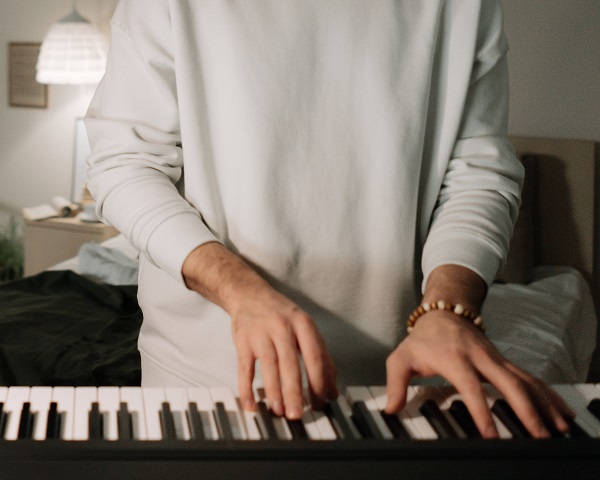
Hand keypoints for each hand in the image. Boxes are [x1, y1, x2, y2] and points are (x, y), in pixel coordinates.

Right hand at [182, 242, 336, 418]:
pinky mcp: (242, 341)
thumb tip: (332, 391)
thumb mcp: (305, 328)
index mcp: (303, 324)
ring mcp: (261, 333)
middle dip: (294, 391)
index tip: (321, 402)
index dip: (319, 381)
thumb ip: (322, 358)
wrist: (248, 294)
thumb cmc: (281, 315)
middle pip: (290, 363)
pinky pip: (245, 368)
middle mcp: (282, 327)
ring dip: (273, 392)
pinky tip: (251, 406)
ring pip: (269, 366)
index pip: (315, 355)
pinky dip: (246, 389)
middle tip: (298, 414)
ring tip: (279, 411)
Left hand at [384, 310, 573, 437]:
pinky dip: (547, 395)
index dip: (481, 411)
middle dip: (525, 410)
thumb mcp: (401, 358)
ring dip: (543, 403)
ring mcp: (495, 359)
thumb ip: (396, 384)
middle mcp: (480, 357)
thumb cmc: (423, 339)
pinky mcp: (504, 362)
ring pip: (525, 380)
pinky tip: (560, 411)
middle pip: (508, 382)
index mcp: (454, 358)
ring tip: (559, 428)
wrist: (444, 312)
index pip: (470, 387)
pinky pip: (530, 378)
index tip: (491, 435)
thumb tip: (391, 409)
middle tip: (537, 435)